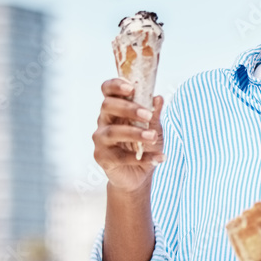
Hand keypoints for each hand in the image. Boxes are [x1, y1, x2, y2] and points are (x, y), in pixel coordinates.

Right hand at [92, 78, 164, 192]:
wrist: (139, 174)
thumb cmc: (144, 145)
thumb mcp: (154, 127)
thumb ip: (154, 113)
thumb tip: (158, 98)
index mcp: (115, 109)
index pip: (107, 91)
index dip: (115, 86)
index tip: (131, 87)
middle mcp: (104, 122)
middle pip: (107, 106)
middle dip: (129, 109)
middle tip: (148, 115)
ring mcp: (101, 140)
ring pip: (112, 132)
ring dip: (135, 133)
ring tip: (152, 136)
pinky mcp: (103, 158)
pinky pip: (121, 157)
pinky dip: (143, 158)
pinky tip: (159, 157)